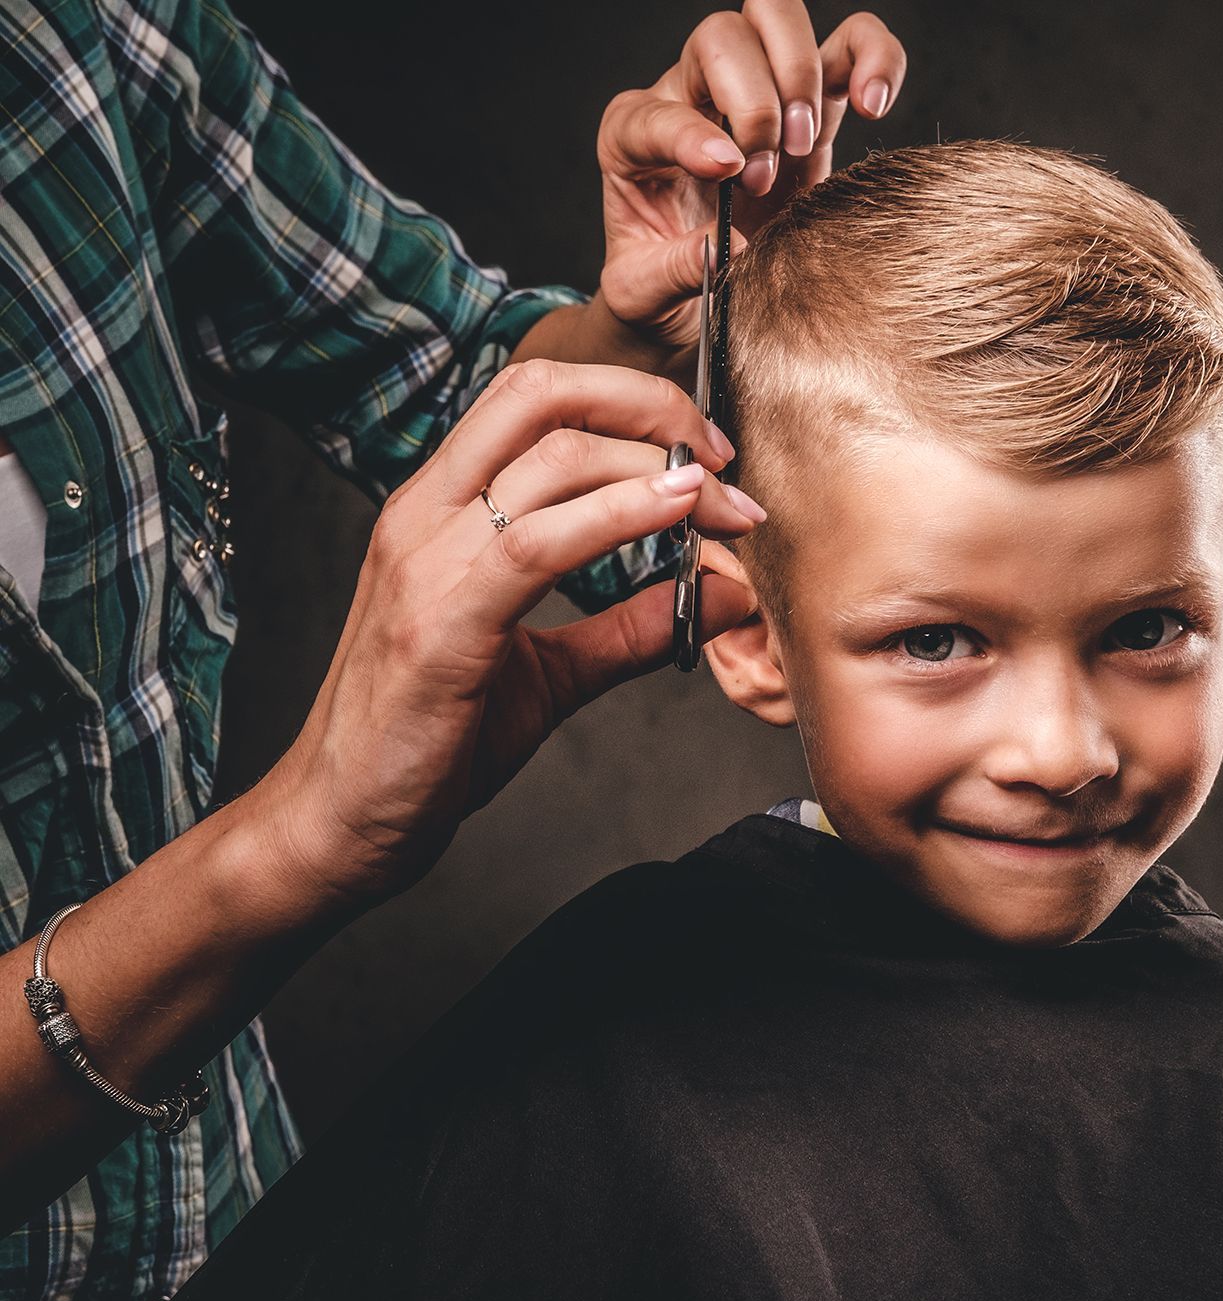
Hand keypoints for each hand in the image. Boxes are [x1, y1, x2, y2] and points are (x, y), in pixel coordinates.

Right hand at [260, 360, 761, 904]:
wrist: (338, 823)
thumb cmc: (430, 742)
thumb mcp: (552, 674)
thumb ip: (631, 629)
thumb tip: (724, 592)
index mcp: (439, 511)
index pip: (532, 400)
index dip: (629, 403)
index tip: (706, 453)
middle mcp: (424, 517)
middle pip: (541, 395)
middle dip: (648, 406)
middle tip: (724, 458)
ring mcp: (425, 564)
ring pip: (549, 458)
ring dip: (655, 467)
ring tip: (725, 504)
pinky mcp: (439, 625)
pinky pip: (536, 544)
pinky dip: (619, 517)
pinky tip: (677, 515)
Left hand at [588, 2, 906, 371]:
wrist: (694, 303)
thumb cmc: (660, 289)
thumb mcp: (643, 293)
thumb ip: (673, 270)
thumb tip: (724, 250)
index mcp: (633, 136)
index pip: (659, 110)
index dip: (693, 134)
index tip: (728, 171)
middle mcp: (690, 96)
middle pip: (721, 36)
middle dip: (753, 100)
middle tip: (764, 173)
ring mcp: (756, 94)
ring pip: (778, 20)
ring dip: (802, 74)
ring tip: (805, 143)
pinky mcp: (810, 109)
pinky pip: (848, 49)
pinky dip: (871, 58)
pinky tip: (873, 101)